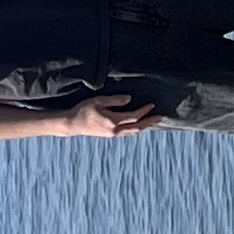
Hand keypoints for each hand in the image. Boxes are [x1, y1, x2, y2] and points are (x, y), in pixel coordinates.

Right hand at [50, 92, 166, 135]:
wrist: (73, 124)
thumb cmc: (84, 110)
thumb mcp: (99, 101)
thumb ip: (115, 100)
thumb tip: (130, 99)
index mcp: (113, 121)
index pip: (133, 116)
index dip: (144, 111)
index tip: (152, 105)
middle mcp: (115, 130)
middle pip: (137, 127)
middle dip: (149, 122)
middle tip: (160, 117)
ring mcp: (113, 134)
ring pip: (133, 132)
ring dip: (144, 126)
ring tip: (152, 122)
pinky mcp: (110, 135)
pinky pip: (127, 133)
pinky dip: (135, 129)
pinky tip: (138, 127)